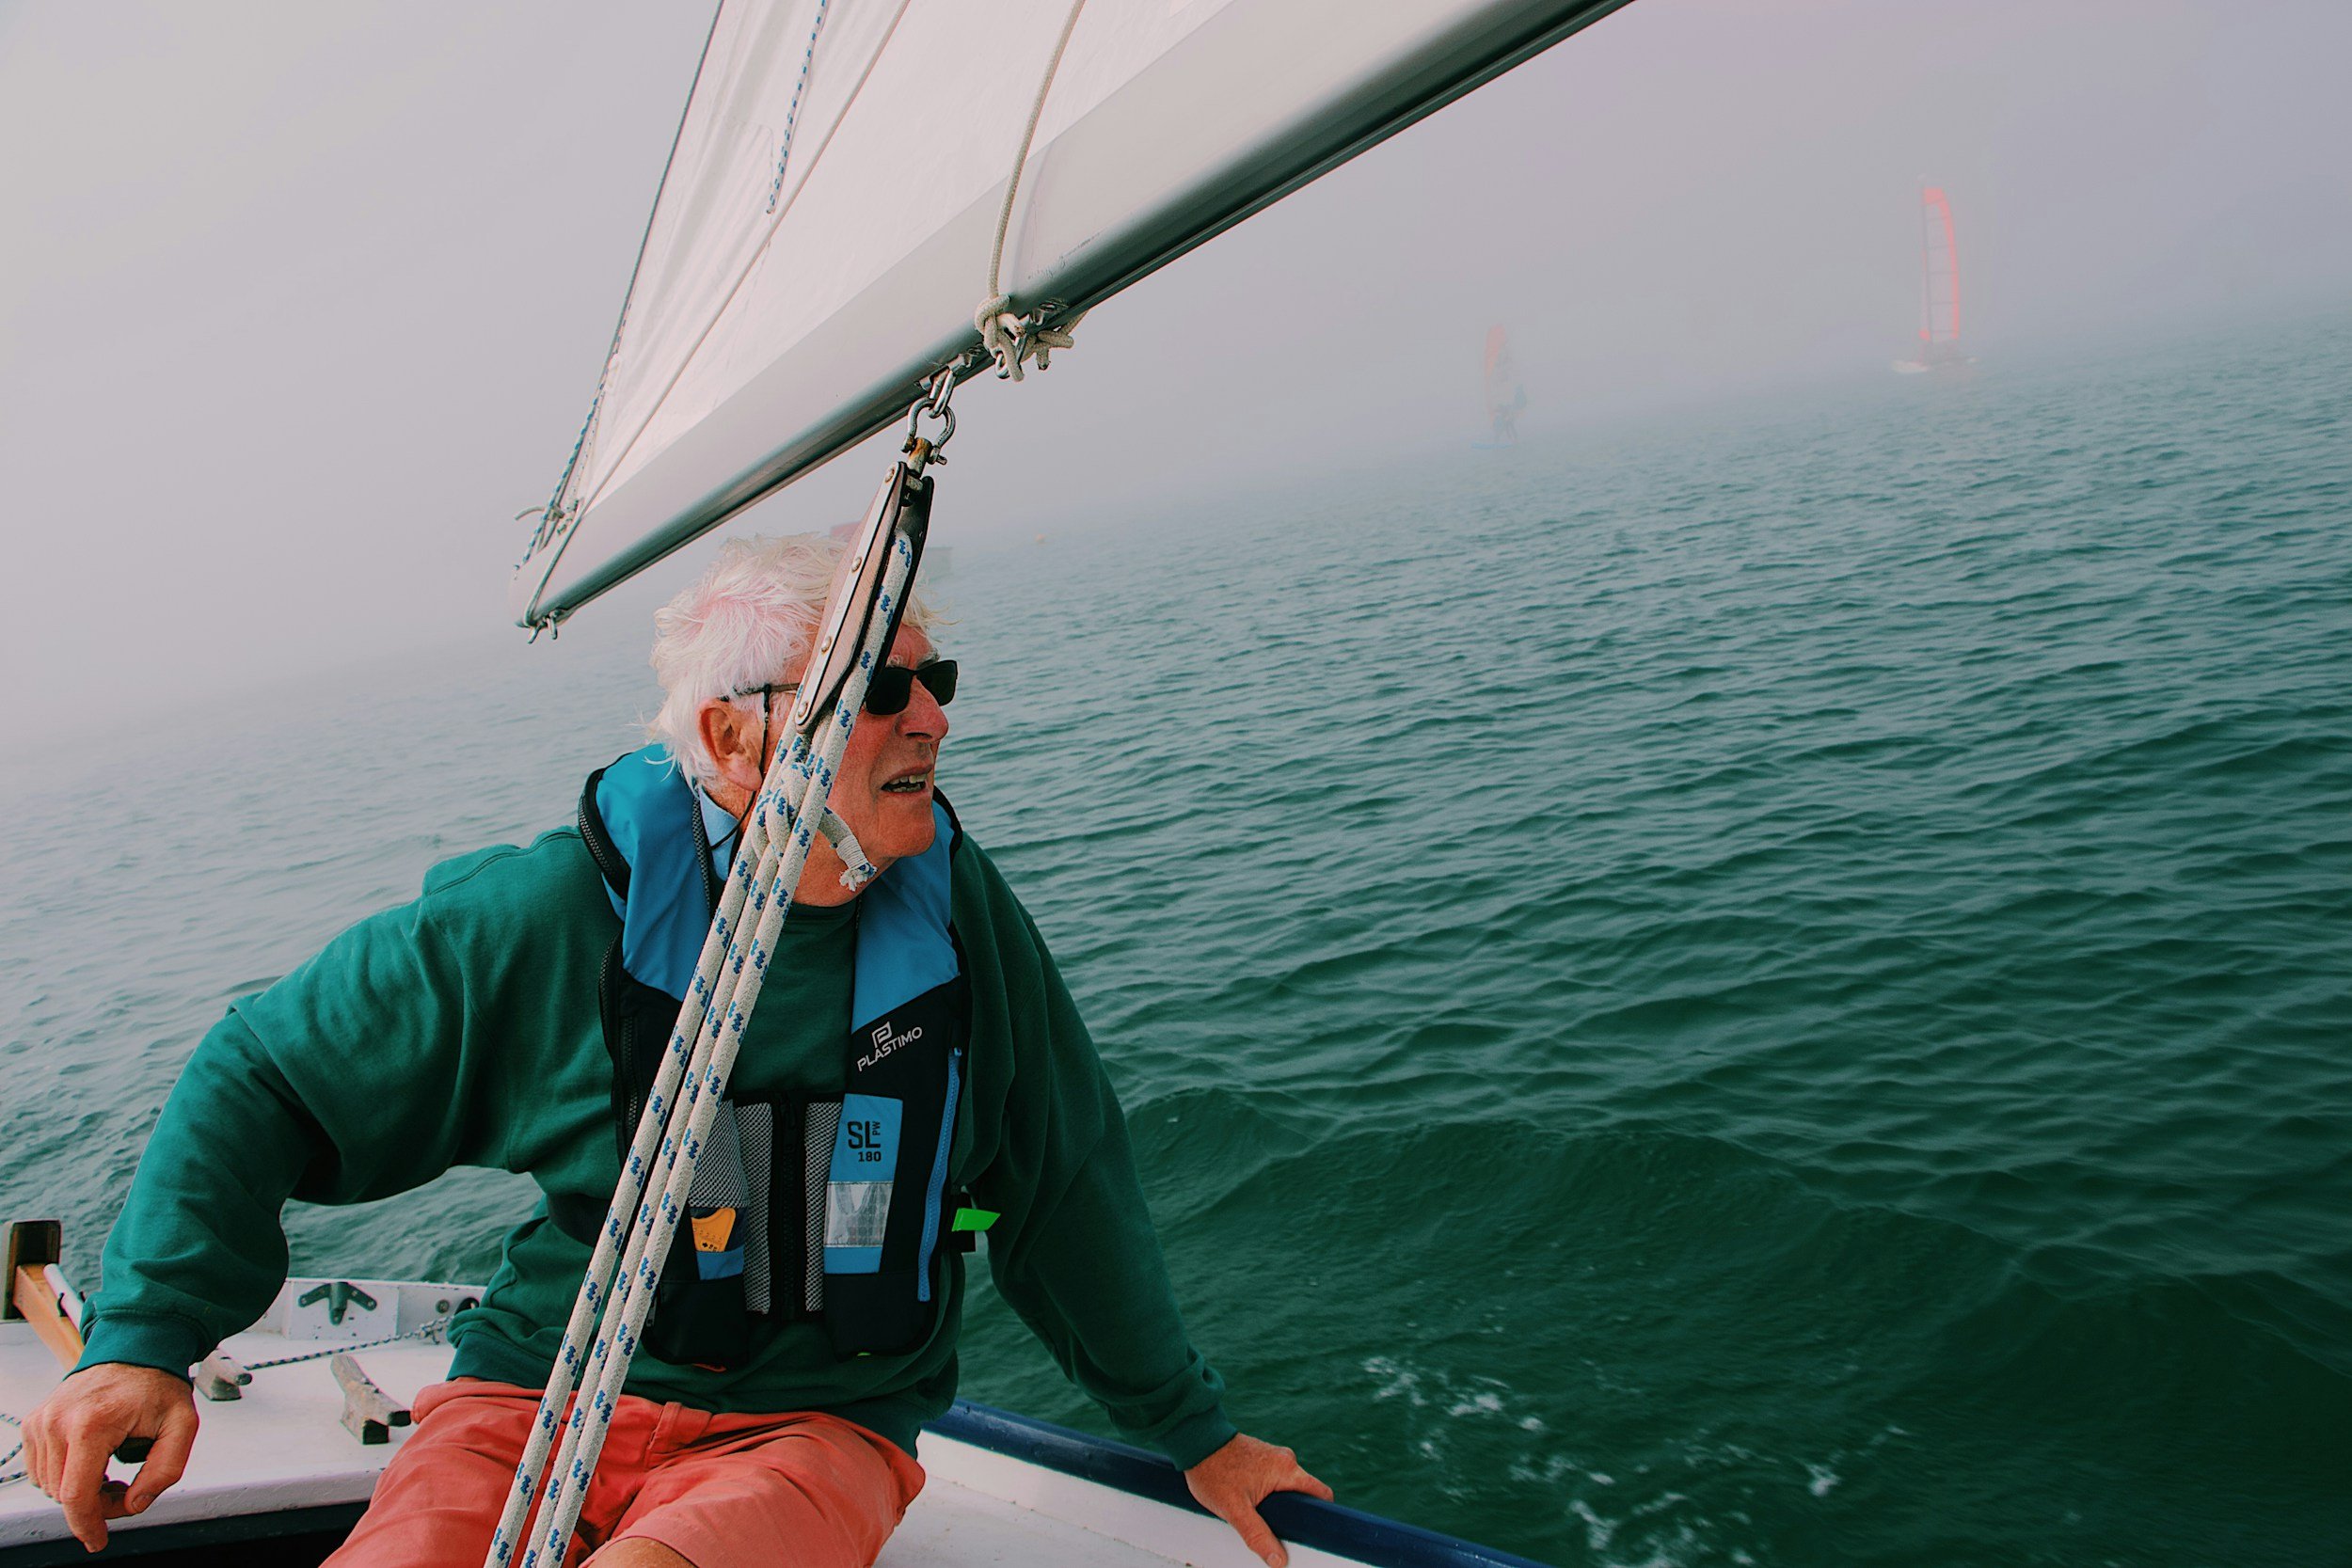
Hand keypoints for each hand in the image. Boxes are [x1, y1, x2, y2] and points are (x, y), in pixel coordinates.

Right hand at [22, 1363, 199, 1552]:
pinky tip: (93, 1463)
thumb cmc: (157, 1385)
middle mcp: (57, 1422)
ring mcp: (42, 1422)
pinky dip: (65, 1476)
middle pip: (63, 1494)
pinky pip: (42, 1469)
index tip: (97, 1541)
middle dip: (95, 1504)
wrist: (134, 1348)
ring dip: (80, 1490)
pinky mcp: (34, 1423)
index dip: (87, 1525)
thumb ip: (165, 1470)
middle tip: (127, 1490)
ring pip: (50, 1485)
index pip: (76, 1494)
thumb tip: (134, 1505)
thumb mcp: (182, 1425)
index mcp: (91, 1424)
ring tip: (112, 1472)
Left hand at [1185, 1432, 1333, 1567]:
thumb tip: (1279, 1560)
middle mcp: (1286, 1459)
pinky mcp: (1262, 1458)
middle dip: (1294, 1514)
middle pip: (1304, 1495)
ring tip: (1260, 1516)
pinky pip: (1275, 1480)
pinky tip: (1253, 1503)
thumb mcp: (1235, 1510)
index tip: (1311, 1533)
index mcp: (1287, 1469)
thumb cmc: (1213, 1471)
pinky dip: (1269, 1494)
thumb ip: (1258, 1535)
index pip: (1321, 1494)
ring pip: (1288, 1488)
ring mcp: (1274, 1457)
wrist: (1194, 1441)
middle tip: (1279, 1531)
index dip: (1321, 1516)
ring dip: (1279, 1505)